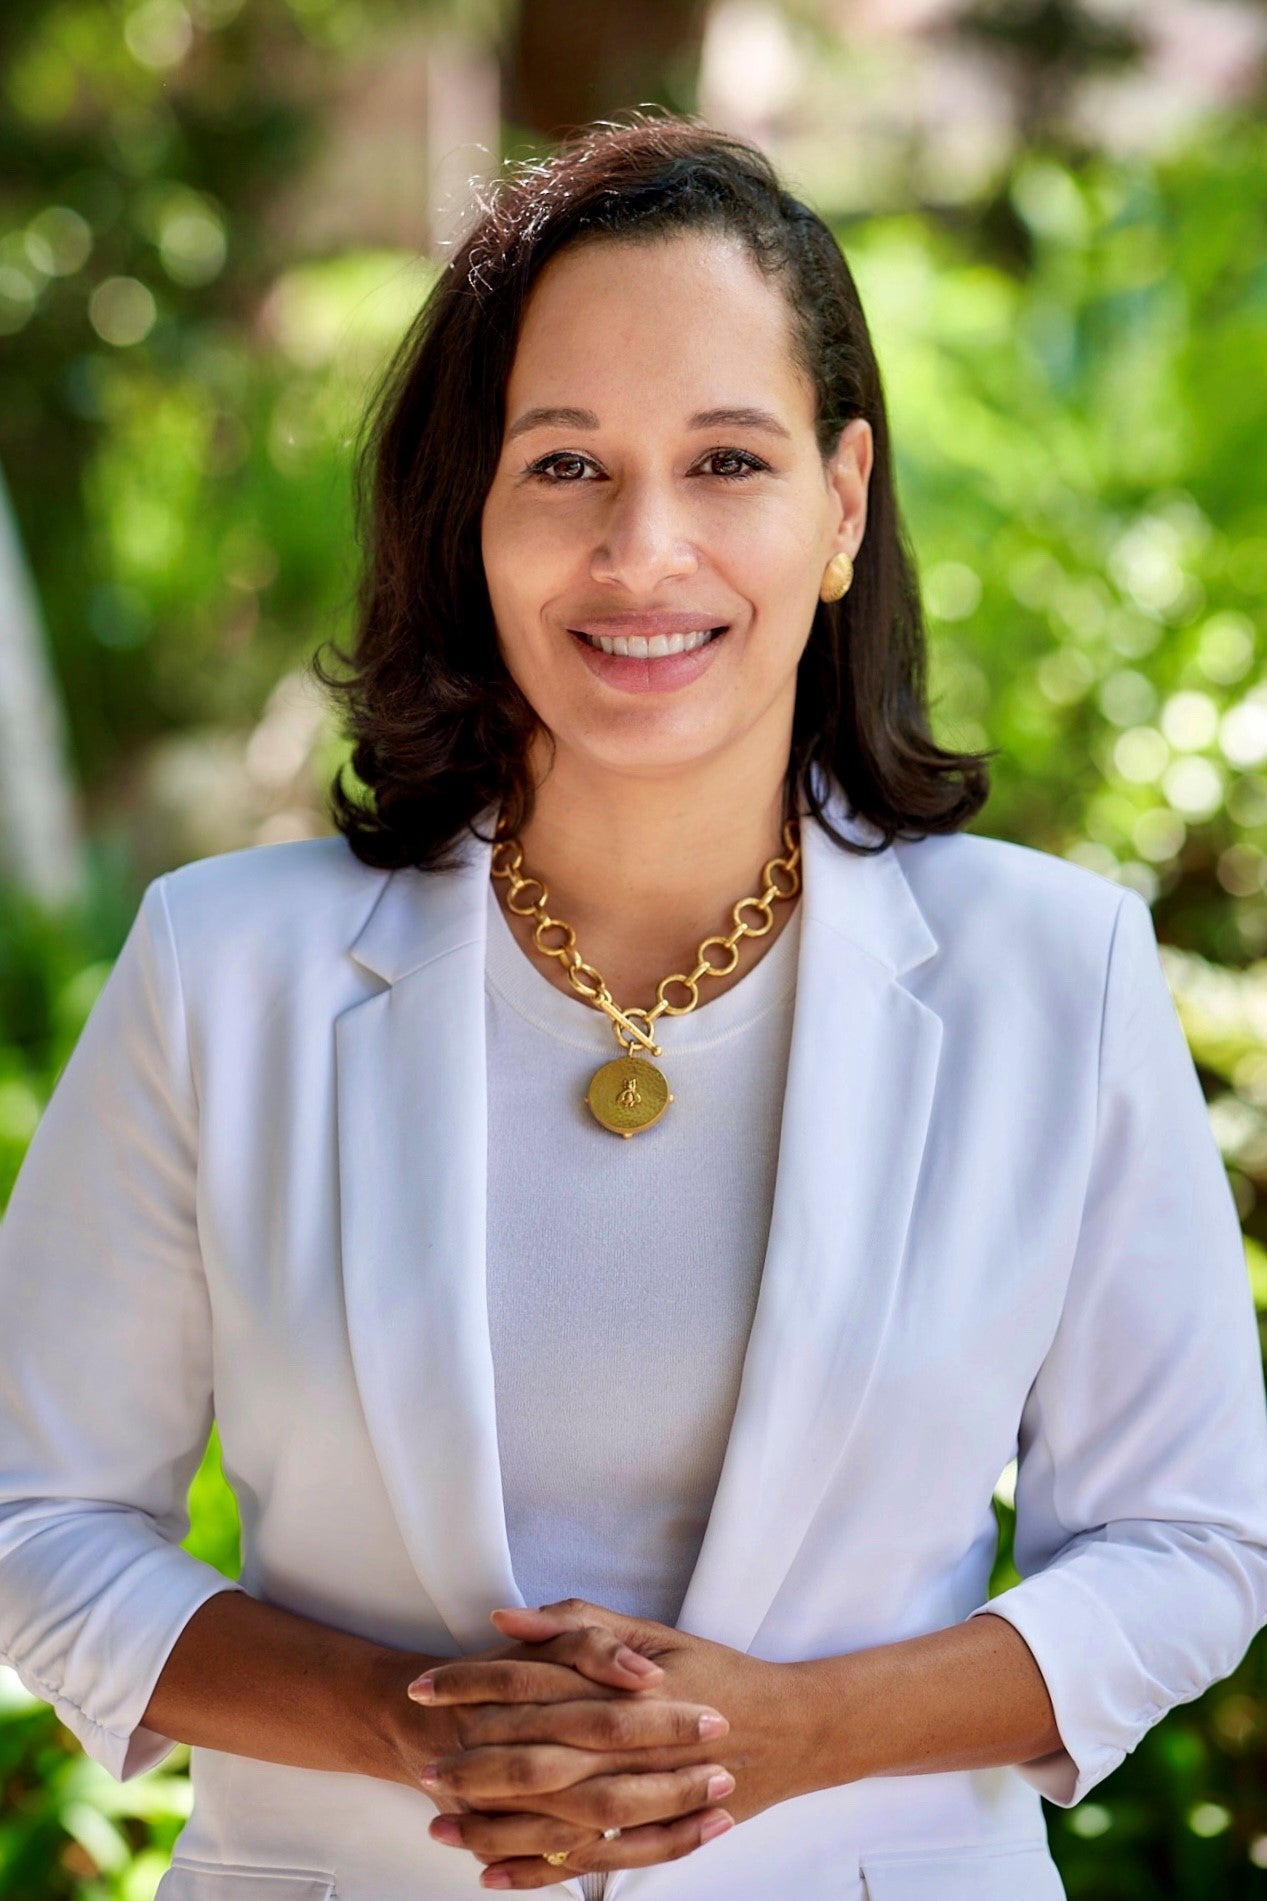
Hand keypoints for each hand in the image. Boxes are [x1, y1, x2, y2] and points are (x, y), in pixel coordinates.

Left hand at [414, 1598, 813, 1888]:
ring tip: (439, 1828)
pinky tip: (493, 1876)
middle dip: (470, 1761)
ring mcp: (638, 1795)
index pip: (528, 1683)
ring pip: (550, 1817)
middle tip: (421, 1768)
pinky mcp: (650, 1834)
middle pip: (531, 1755)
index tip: (422, 1687)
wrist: (790, 1729)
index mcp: (618, 1687)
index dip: (471, 1684)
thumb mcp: (653, 1633)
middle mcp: (623, 1743)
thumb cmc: (716, 1673)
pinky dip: (537, 1872)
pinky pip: (585, 1860)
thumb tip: (504, 1618)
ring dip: (491, 1824)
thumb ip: (578, 1626)